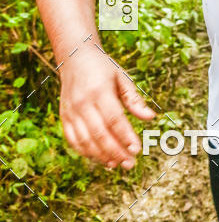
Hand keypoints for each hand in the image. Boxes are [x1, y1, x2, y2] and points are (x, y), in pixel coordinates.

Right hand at [59, 44, 155, 169]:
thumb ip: (134, 99)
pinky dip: (86, 152)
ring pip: (85, 141)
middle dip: (116, 151)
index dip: (125, 136)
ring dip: (101, 156)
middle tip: (130, 164)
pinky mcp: (64, 117)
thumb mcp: (122, 77)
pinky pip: (73, 140)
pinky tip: (101, 158)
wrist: (75, 57)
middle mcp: (82, 102)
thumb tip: (151, 117)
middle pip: (99, 134)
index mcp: (99, 90)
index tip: (137, 149)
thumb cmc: (104, 68)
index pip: (114, 119)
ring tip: (117, 165)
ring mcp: (70, 111)